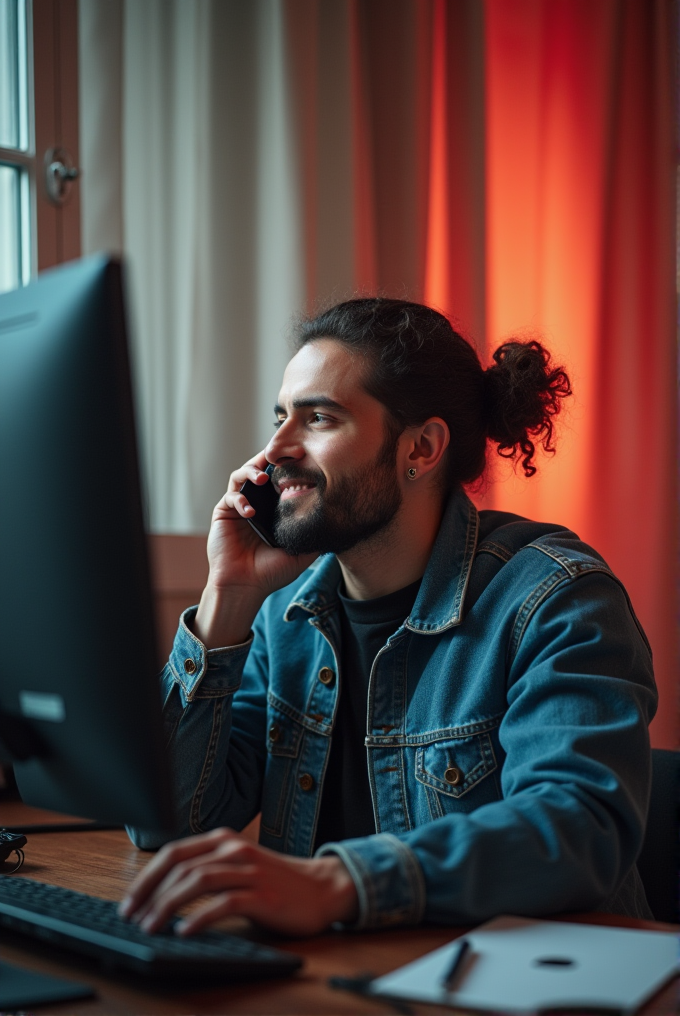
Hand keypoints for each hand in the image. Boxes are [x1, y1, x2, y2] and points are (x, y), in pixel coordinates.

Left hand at [119, 828, 358, 936]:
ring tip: (151, 928)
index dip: (147, 877)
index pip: (174, 852)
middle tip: (132, 918)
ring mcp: (249, 871)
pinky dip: (201, 917)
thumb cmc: (276, 882)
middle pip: (181, 865)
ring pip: (198, 881)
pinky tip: (185, 932)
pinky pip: (225, 903)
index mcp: (224, 840)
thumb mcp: (238, 867)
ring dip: (168, 905)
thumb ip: (207, 870)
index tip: (129, 903)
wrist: (322, 888)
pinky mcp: (264, 895)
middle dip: (150, 892)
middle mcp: (234, 850)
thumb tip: (162, 893)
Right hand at [193, 451, 317, 646]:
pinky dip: (240, 499)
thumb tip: (340, 522)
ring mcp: (240, 505)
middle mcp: (258, 501)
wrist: (246, 586)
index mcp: (275, 506)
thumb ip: (317, 536)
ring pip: (242, 474)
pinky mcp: (224, 512)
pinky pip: (231, 496)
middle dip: (271, 457)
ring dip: (252, 471)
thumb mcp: (303, 553)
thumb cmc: (273, 572)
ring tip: (263, 478)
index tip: (305, 455)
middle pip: (261, 468)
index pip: (281, 477)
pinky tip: (250, 512)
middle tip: (285, 454)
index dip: (290, 465)